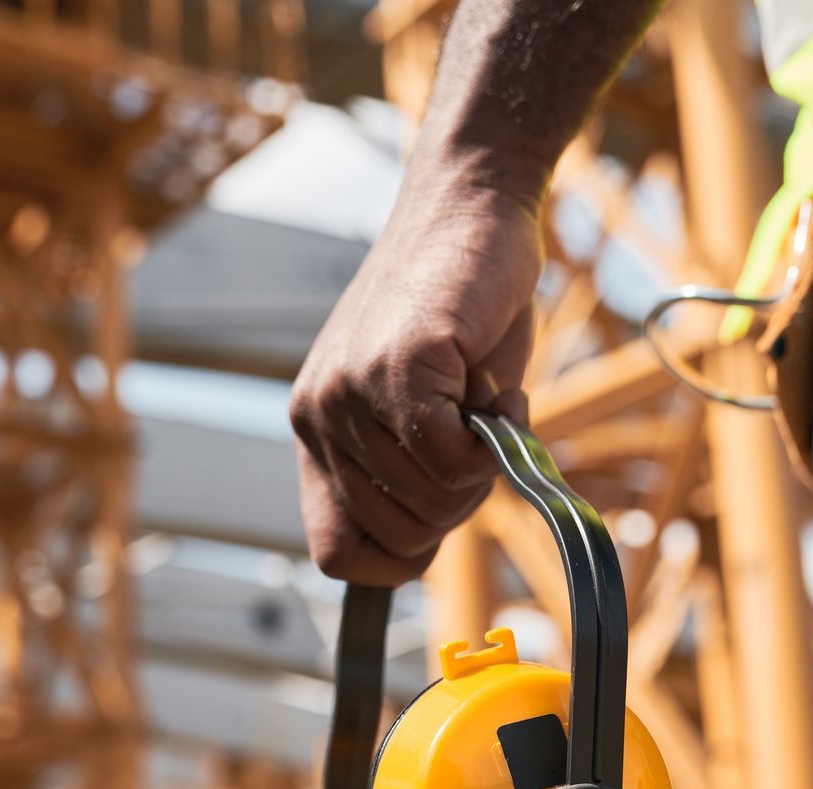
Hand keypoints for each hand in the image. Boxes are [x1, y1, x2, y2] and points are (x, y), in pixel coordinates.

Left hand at [290, 178, 541, 584]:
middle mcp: (318, 417)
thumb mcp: (420, 408)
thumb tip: (421, 545)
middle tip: (479, 438)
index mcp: (315, 433)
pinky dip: (496, 441)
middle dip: (458, 506)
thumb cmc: (458, 311)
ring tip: (484, 396)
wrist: (469, 207)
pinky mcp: (397, 366)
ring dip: (483, 467)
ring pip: (433, 503)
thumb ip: (411, 471)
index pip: (337, 552)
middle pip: (401, 536)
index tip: (441, 515)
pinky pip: (455, 460)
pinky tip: (497, 389)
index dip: (399, 556)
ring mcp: (351, 392)